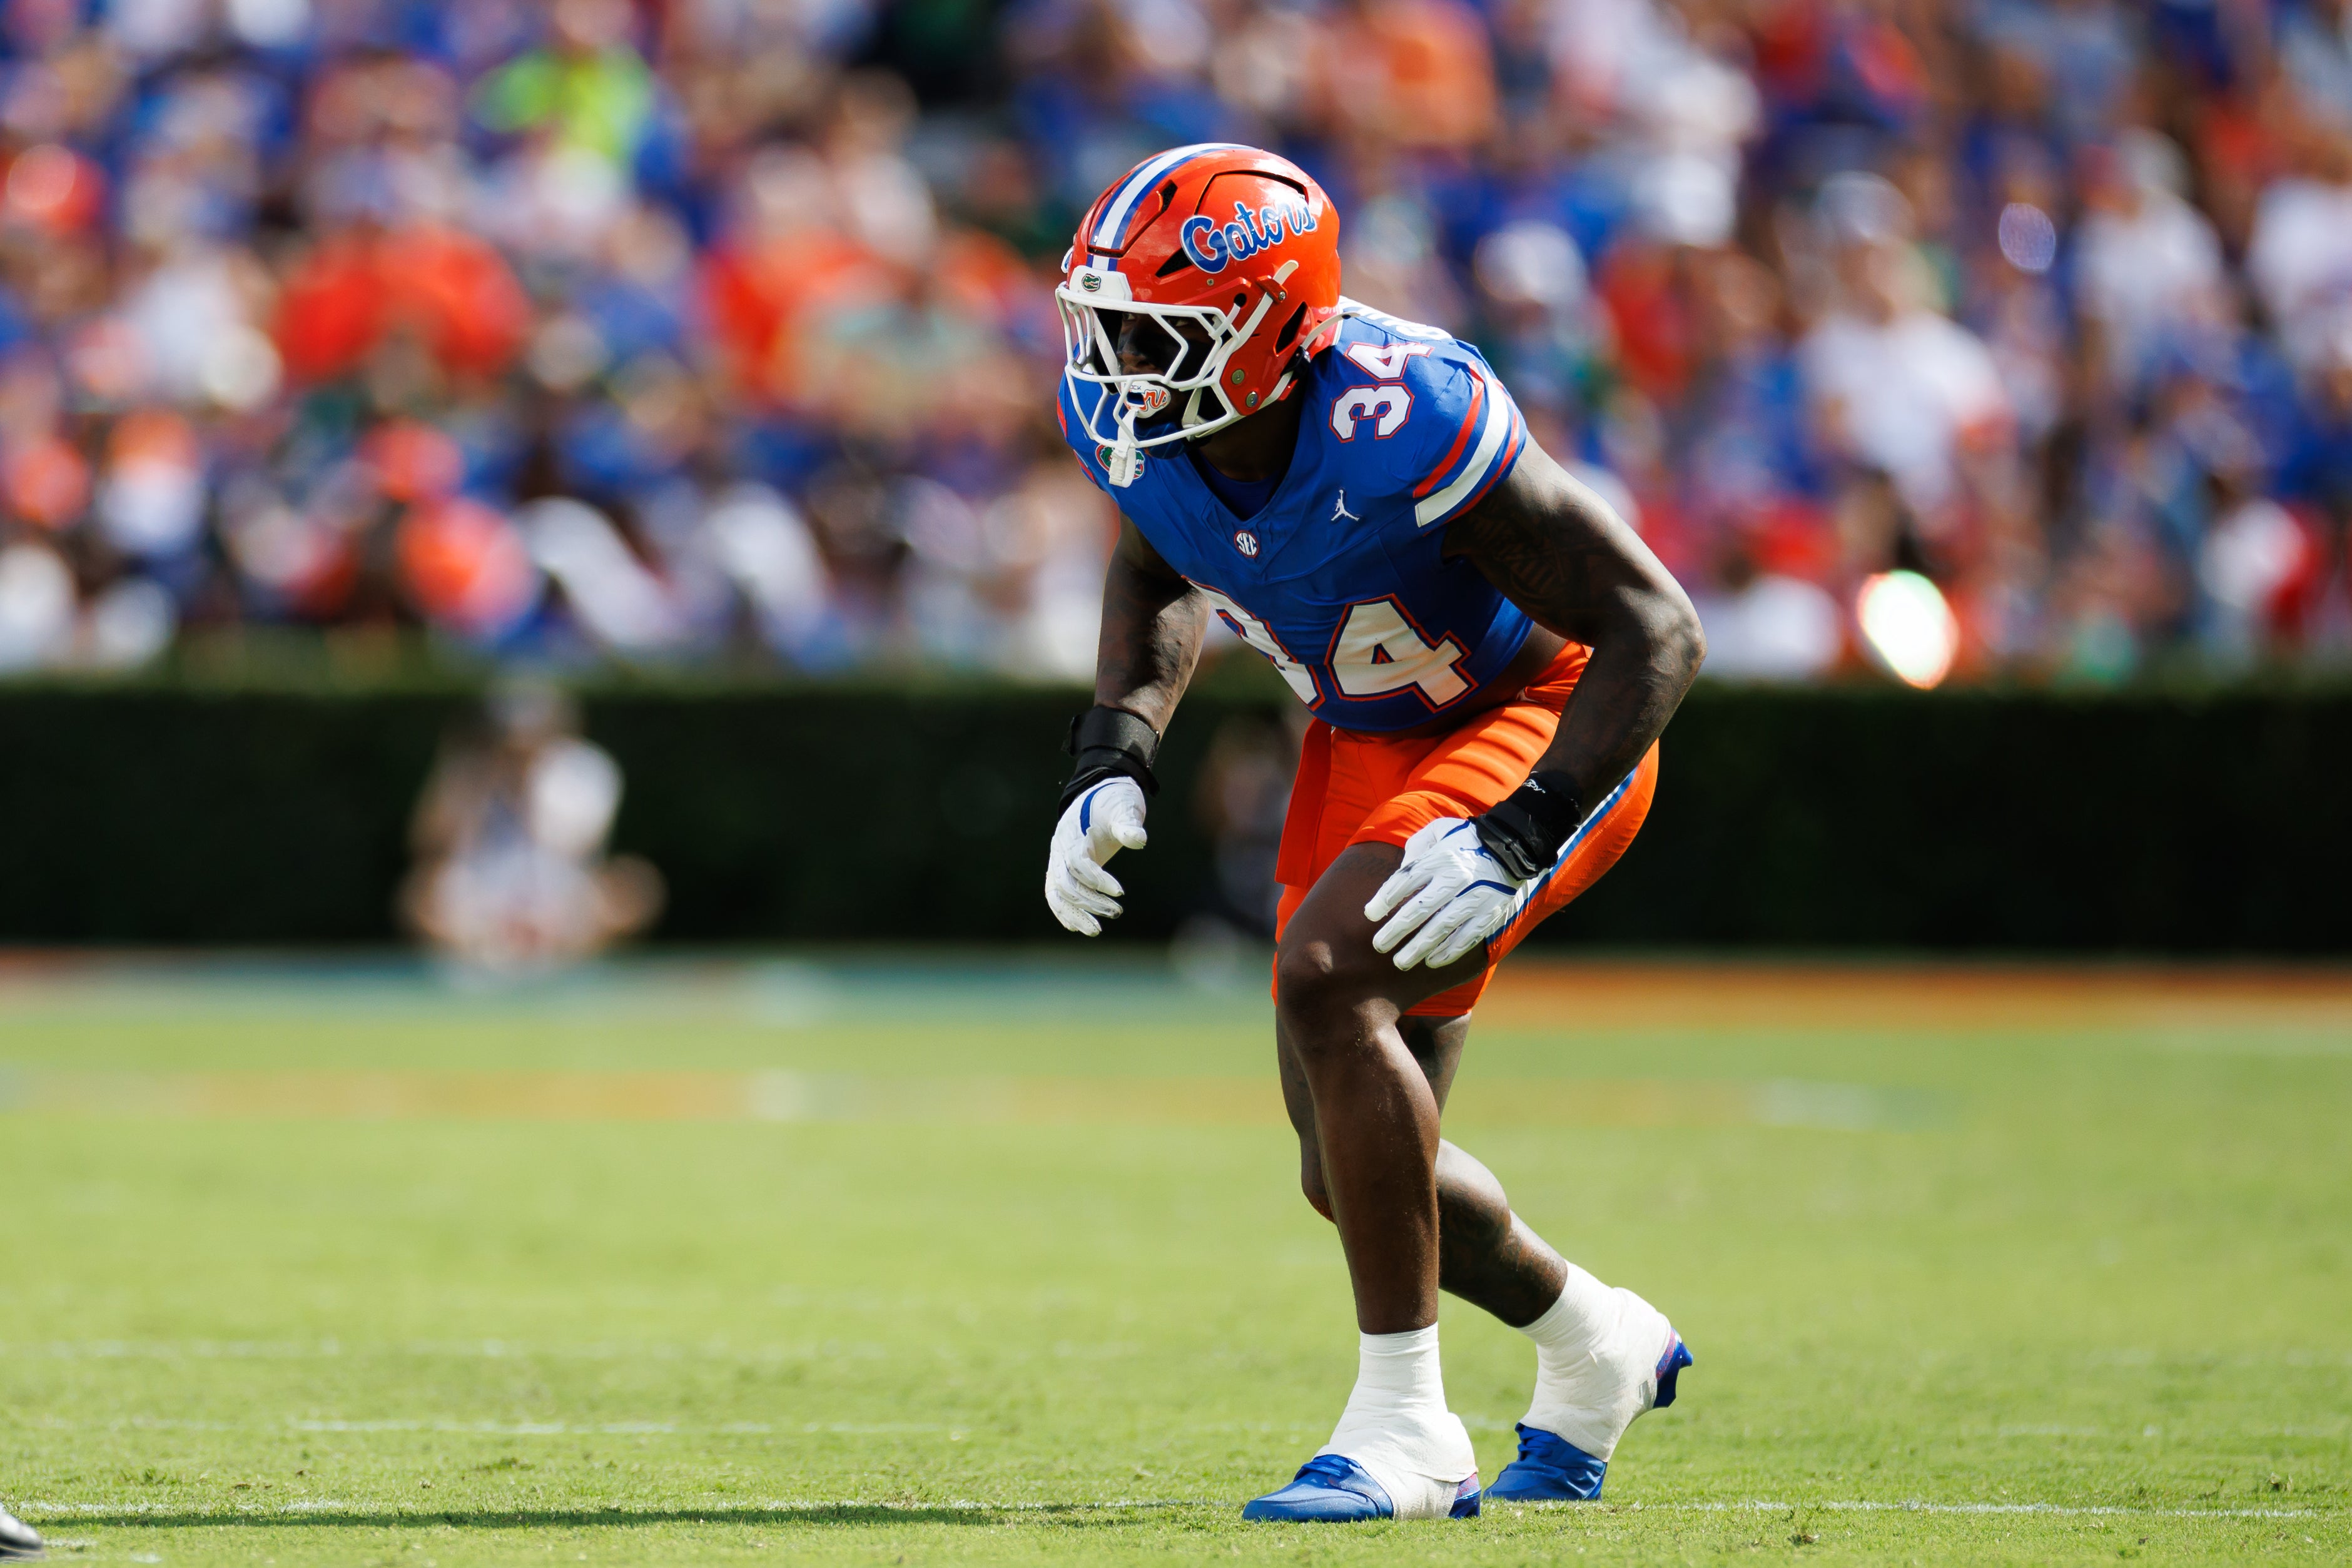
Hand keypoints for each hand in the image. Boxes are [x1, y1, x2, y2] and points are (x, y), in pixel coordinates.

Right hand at [1044, 777, 1149, 935]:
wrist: (1099, 794)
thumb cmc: (1113, 801)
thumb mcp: (1124, 808)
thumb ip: (1128, 825)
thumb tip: (1139, 840)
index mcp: (1072, 833)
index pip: (1078, 863)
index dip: (1097, 880)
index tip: (1120, 893)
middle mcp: (1059, 849)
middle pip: (1065, 883)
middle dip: (1089, 902)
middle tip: (1117, 912)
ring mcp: (1058, 860)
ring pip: (1057, 894)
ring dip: (1075, 914)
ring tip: (1096, 931)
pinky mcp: (1063, 869)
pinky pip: (1057, 895)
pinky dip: (1065, 912)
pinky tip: (1078, 927)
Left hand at [1364, 818, 1524, 970]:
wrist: (1513, 844)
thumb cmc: (1465, 838)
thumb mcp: (1438, 831)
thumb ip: (1415, 848)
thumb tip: (1399, 871)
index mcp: (1439, 858)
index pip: (1404, 881)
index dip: (1384, 899)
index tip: (1369, 915)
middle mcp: (1455, 878)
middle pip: (1419, 910)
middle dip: (1395, 931)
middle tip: (1378, 945)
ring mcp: (1474, 897)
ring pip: (1441, 929)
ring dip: (1419, 948)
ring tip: (1401, 962)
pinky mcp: (1490, 912)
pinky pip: (1467, 937)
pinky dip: (1449, 951)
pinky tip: (1432, 961)